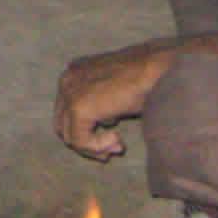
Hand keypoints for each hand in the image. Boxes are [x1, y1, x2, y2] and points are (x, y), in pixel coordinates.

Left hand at [54, 41, 176, 160]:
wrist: (152, 68)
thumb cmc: (142, 77)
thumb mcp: (115, 90)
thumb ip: (101, 103)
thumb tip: (103, 123)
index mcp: (74, 73)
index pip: (68, 111)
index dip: (87, 129)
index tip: (112, 138)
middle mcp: (67, 80)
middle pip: (65, 125)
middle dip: (88, 142)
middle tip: (113, 149)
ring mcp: (69, 93)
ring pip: (70, 136)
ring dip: (95, 147)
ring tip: (118, 146)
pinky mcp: (77, 108)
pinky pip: (80, 141)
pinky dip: (98, 146)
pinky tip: (117, 139)